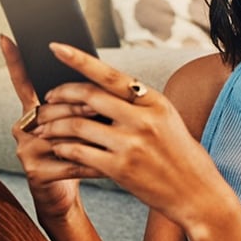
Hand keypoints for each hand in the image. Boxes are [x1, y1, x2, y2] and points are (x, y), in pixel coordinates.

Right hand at [0, 34, 92, 219]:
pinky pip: (71, 160)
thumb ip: (83, 103)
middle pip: (52, 107)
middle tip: (104, 108)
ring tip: (113, 135)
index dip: (14, 60)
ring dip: (89, 133)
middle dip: (81, 106)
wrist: (65, 197)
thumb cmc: (78, 154)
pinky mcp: (36, 171)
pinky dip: (94, 162)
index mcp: (34, 111)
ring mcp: (26, 149)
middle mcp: (23, 127)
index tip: (6, 36)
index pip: (23, 81)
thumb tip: (103, 75)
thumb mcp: (80, 125)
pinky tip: (110, 165)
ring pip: (62, 132)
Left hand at [30, 42, 219, 225]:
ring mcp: (131, 144)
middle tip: (46, 99)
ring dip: (54, 125)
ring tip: (44, 128)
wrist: (196, 193)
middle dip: (60, 95)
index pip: (110, 74)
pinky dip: (63, 148)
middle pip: (88, 96)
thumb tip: (103, 88)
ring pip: (77, 125)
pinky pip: (78, 152)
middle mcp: (143, 119)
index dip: (79, 59)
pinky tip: (58, 148)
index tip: (56, 47)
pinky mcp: (119, 169)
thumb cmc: (181, 156)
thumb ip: (138, 105)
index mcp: (155, 102)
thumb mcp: (167, 120)